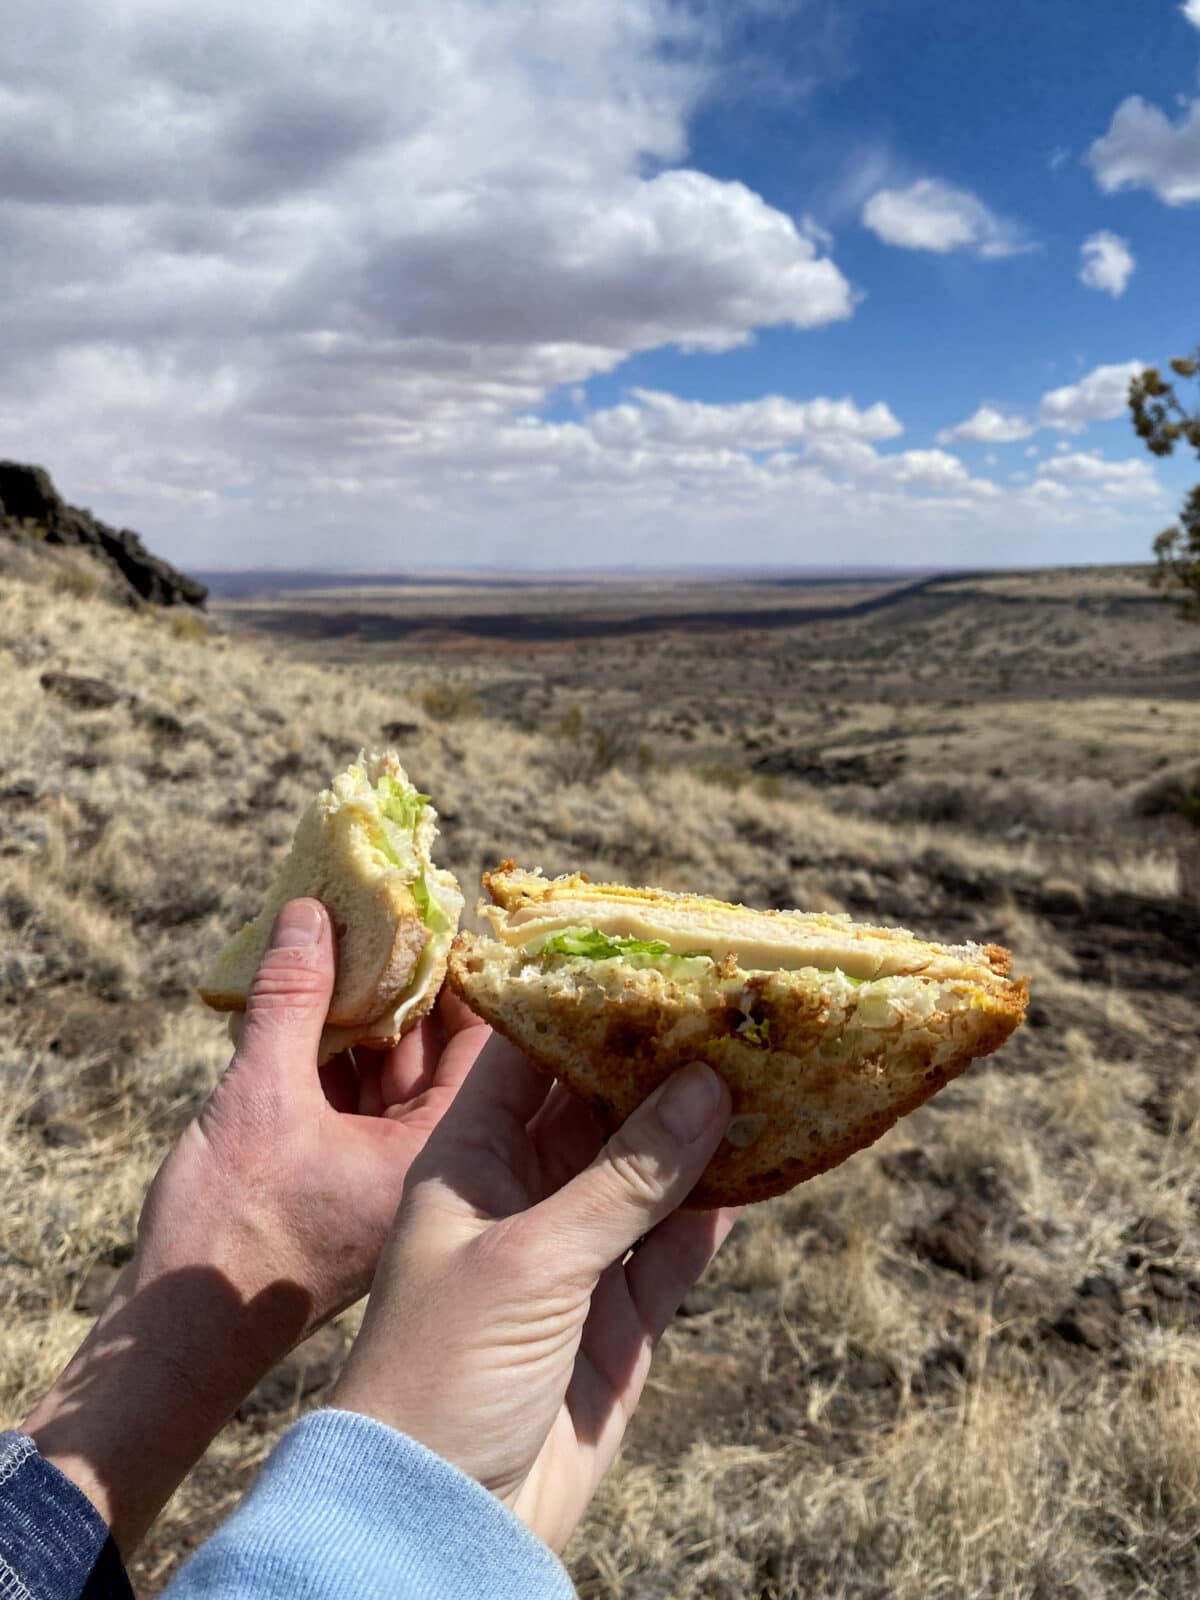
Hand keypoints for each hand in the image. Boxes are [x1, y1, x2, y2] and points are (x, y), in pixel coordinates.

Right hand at [25, 899, 487, 1552]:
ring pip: (397, 1070)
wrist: (176, 1341)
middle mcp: (432, 1167)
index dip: (475, 977)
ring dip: (377, 1009)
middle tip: (401, 908)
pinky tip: (321, 991)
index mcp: (446, 1160)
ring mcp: (389, 1174)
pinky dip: (345, 1047)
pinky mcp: (349, 1179)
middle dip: (420, 983)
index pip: (490, 1049)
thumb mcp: (261, 1099)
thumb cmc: (232, 1241)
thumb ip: (292, 1001)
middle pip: (445, 1052)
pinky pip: (362, 1094)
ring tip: (356, 932)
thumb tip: (311, 913)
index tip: (456, 914)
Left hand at [332, 1035, 736, 1552]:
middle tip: (734, 1010)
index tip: (653, 961)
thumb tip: (706, 1083)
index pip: (529, 1057)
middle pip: (601, 1107)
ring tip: (765, 1069)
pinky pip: (676, 1242)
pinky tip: (763, 1161)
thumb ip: (623, 1177)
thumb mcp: (531, 1260)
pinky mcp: (618, 1314)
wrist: (439, 1519)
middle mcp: (524, 1194)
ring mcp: (575, 1254)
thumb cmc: (445, 1371)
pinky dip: (717, 1207)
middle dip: (660, 1063)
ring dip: (701, 1128)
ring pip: (649, 1170)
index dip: (585, 1006)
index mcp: (472, 1161)